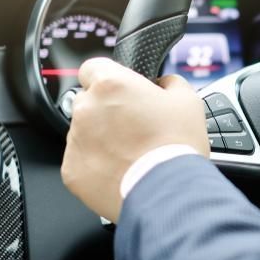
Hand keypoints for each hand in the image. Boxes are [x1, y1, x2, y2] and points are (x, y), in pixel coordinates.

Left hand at [61, 58, 208, 221]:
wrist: (168, 192)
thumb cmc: (177, 146)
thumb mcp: (187, 101)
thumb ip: (170, 82)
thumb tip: (164, 84)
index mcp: (111, 84)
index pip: (93, 67)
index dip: (109, 77)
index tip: (121, 90)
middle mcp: (86, 109)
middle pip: (88, 100)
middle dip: (107, 110)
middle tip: (133, 126)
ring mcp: (75, 141)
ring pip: (84, 131)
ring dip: (101, 137)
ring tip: (131, 153)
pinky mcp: (72, 170)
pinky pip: (81, 160)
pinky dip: (96, 163)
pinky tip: (121, 169)